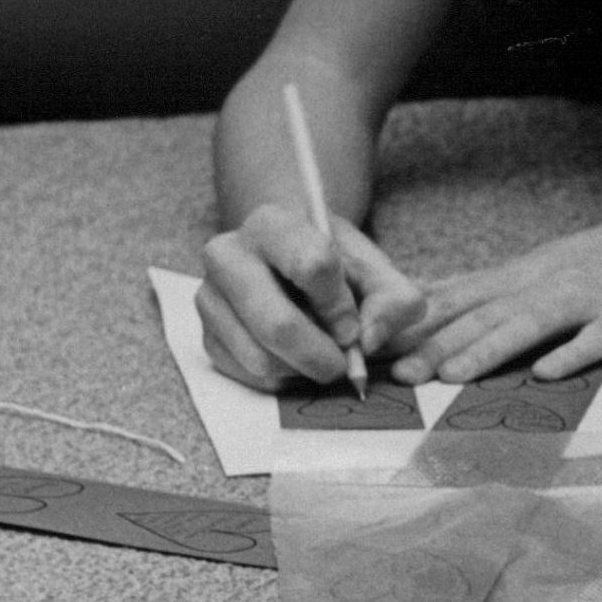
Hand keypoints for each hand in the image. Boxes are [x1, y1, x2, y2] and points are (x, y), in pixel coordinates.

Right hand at [198, 203, 426, 391]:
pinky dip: (283, 378)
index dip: (340, 306)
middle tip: (343, 364)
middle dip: (321, 355)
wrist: (293, 263)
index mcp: (273, 223)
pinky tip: (296, 357)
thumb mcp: (377, 270)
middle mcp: (228, 255)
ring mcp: (210, 297)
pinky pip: (248, 376)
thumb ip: (394, 300)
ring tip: (322, 353)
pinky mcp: (207, 335)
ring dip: (303, 370)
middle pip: (277, 324)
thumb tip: (370, 341)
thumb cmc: (338, 266)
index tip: (353, 325)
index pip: (312, 266)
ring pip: (261, 358)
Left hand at [385, 186, 601, 384]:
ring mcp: (592, 297)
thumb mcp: (554, 264)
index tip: (369, 342)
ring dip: (487, 349)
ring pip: (531, 322)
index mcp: (530, 272)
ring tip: (450, 376)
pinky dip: (576, 352)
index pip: (461, 294)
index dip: (414, 320)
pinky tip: (551, 373)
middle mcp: (552, 280)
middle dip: (435, 342)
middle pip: (485, 312)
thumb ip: (501, 289)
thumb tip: (437, 303)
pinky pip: (601, 336)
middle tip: (392, 373)